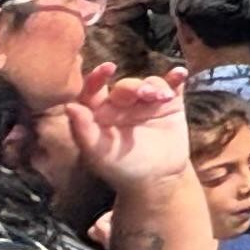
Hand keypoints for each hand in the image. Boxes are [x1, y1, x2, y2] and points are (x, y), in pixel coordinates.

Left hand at [58, 75, 189, 193]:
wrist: (156, 181)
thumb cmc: (121, 169)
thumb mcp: (98, 153)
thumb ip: (83, 130)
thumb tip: (69, 106)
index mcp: (100, 113)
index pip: (94, 90)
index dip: (98, 77)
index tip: (108, 68)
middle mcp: (122, 105)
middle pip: (126, 86)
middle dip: (134, 87)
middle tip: (145, 95)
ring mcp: (147, 103)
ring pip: (150, 83)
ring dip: (156, 85)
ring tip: (163, 97)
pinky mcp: (169, 104)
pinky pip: (173, 86)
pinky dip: (176, 78)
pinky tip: (180, 73)